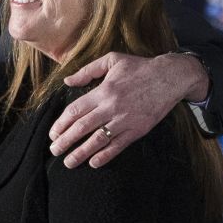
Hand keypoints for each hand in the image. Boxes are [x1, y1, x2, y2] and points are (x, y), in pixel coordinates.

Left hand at [50, 51, 207, 168]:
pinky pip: (118, 145)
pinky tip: (93, 162)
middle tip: (54, 150)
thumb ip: (88, 70)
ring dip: (81, 153)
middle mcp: (111, 107)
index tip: (53, 134)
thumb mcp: (112, 60)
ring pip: (98, 140)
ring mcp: (125, 120)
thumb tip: (68, 81)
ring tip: (68, 162)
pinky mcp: (137, 130)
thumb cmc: (139, 67)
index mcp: (103, 91)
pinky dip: (105, 155)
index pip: (75, 110)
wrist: (170, 77)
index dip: (61, 124)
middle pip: (82, 127)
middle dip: (65, 141)